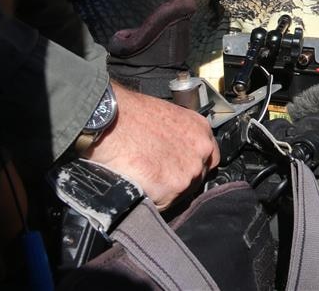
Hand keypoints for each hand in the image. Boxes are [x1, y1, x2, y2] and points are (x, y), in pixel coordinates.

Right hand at [85, 83, 219, 209]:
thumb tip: (174, 150)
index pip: (209, 157)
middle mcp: (201, 151)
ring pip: (181, 193)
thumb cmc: (130, 114)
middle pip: (197, 177)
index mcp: (200, 130)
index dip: (192, 164)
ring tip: (143, 178)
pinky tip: (138, 184)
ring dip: (164, 191)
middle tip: (157, 175)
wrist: (110, 120)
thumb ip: (179, 136)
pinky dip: (150, 199)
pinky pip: (163, 204)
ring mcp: (188, 172)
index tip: (180, 168)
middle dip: (179, 179)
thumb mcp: (166, 117)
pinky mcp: (171, 189)